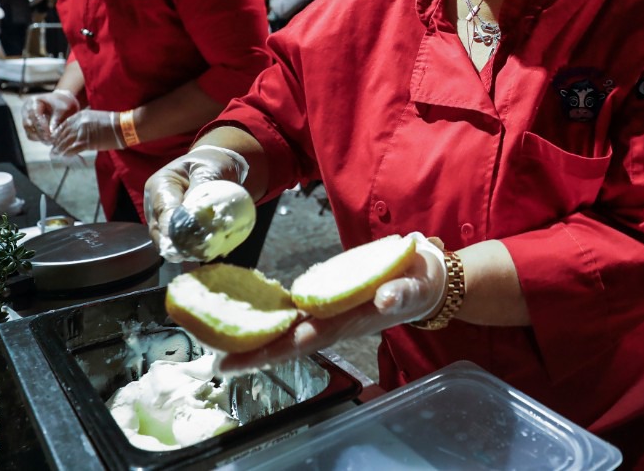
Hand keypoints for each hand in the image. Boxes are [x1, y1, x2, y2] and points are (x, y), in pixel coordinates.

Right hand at [20, 88, 79, 143]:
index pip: (34, 116)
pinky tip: (49, 141)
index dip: (41, 127)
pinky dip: (39, 139)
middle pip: (28, 125)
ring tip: (51, 142)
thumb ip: (57, 119)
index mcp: (33, 102)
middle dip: (40, 134)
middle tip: (50, 141)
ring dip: (39, 138)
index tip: (50, 136)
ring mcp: (26, 118)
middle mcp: (26, 110)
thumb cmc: (63, 103)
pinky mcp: (29, 126)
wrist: (62, 102)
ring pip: (29, 132)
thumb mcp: (63, 109)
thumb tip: (51, 133)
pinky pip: (31, 135)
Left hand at [51, 109, 122, 156]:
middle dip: (57, 141)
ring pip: (65, 142)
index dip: (59, 132)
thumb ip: (86, 123)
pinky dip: (67, 153)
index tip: (56, 138)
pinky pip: (72, 149)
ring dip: (59, 149)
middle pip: (63, 133)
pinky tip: (64, 156)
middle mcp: (78, 122)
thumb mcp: (96, 117)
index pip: (65, 124)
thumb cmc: (114, 122)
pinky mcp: (85, 142)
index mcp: (81, 115)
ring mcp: (81, 132)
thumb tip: (81, 132)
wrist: (124, 126)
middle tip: (54, 148)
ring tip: (56, 153)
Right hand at [144, 145, 249, 258]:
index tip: (184, 240)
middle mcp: (155, 203)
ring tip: (200, 254)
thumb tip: (197, 211)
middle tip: (194, 253)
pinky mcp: (172, 228)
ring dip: (181, 249)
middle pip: (158, 230)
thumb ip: (202, 187)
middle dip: (174, 244)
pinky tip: (203, 253)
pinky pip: (176, 242)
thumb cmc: (210, 165)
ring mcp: (161, 218)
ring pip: (165, 240)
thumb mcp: (208, 170)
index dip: (171, 226)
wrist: (212, 167)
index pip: (163, 209)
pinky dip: (188, 249)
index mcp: (160, 184)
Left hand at [214, 234, 447, 373]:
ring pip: (288, 331)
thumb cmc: (418, 284)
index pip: (303, 340)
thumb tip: (385, 298)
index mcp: (349, 320)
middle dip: (254, 354)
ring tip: (223, 347)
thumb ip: (402, 293)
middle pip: (288, 342)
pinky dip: (271, 320)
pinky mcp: (328, 299)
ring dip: (258, 341)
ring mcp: (330, 313)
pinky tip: (249, 322)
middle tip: (217, 363)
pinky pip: (296, 314)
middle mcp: (334, 322)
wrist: (425, 279)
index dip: (270, 351)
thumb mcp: (415, 288)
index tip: (237, 362)